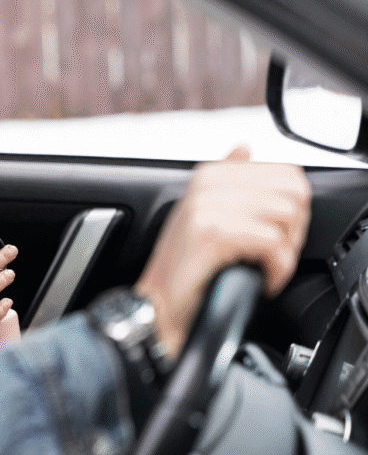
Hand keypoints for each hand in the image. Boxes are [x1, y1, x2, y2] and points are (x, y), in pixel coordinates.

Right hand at [135, 147, 310, 359]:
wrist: (160, 305)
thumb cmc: (185, 267)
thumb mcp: (203, 213)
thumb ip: (227, 179)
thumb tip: (243, 149)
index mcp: (210, 174)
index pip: (288, 174)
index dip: (293, 210)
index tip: (274, 235)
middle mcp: (207, 184)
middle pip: (292, 194)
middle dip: (293, 229)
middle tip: (270, 254)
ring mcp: (207, 206)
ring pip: (286, 217)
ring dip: (285, 251)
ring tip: (263, 266)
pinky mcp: (211, 233)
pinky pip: (272, 243)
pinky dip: (276, 269)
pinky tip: (261, 279)